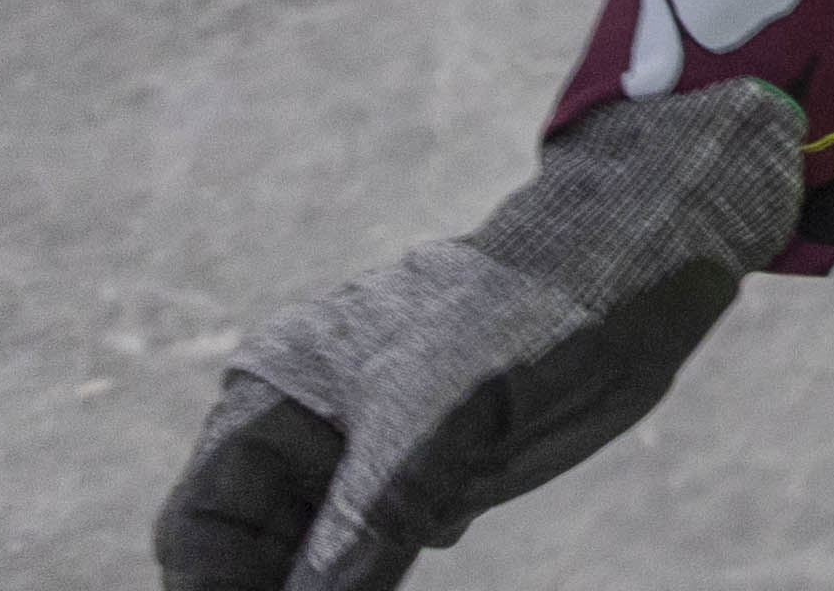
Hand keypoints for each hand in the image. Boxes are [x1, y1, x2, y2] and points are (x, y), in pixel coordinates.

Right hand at [157, 81, 807, 590]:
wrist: (633, 272)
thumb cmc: (518, 317)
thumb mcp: (427, 428)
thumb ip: (361, 533)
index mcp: (271, 398)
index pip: (199, 531)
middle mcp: (305, 436)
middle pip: (251, 561)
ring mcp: (366, 464)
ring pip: (315, 571)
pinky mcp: (428, 487)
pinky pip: (377, 566)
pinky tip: (427, 562)